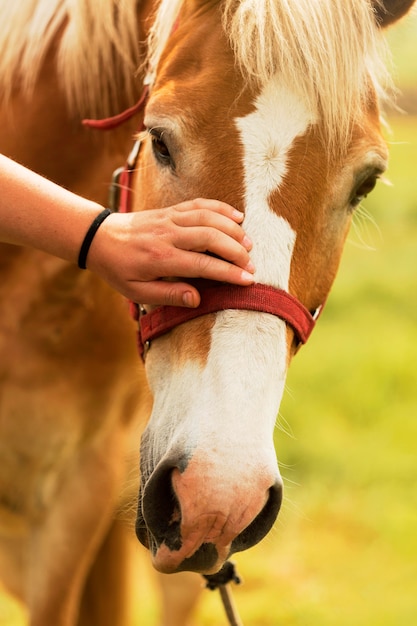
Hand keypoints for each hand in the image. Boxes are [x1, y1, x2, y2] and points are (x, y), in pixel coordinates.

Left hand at [87, 198, 254, 306]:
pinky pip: (200, 204)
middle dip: (237, 251)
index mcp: (161, 258)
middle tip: (252, 265)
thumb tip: (197, 299)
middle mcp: (168, 235)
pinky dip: (221, 208)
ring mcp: (171, 218)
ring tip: (249, 244)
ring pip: (209, 218)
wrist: (100, 238)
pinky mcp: (171, 209)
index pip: (203, 264)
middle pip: (211, 237)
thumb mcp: (137, 292)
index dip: (228, 272)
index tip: (248, 280)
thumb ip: (168, 295)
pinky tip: (237, 216)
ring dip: (233, 229)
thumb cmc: (119, 269)